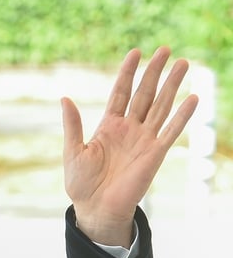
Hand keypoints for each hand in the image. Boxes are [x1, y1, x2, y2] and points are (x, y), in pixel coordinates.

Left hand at [61, 46, 198, 246]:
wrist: (95, 208)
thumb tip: (64, 98)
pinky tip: (193, 98)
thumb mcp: (73, 150)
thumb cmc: (81, 183)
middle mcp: (129, 129)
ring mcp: (143, 140)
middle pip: (144, 93)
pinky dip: (182, 115)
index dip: (128, 72)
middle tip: (166, 49)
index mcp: (108, 125)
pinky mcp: (155, 153)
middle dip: (155, 71)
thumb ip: (73, 124)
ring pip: (161, 106)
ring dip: (172, 85)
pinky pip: (171, 131)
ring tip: (183, 63)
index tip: (135, 52)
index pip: (120, 92)